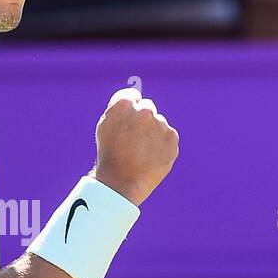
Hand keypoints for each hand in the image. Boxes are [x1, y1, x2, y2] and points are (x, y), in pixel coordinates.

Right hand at [92, 87, 178, 205]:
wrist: (121, 182)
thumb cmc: (110, 154)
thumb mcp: (105, 127)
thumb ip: (120, 109)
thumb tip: (136, 97)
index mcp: (123, 104)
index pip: (132, 95)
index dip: (130, 108)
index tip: (129, 119)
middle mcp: (144, 110)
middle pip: (147, 107)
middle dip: (143, 120)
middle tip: (134, 140)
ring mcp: (160, 124)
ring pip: (159, 124)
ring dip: (152, 134)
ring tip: (140, 153)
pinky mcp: (172, 137)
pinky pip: (168, 136)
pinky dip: (162, 145)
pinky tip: (150, 157)